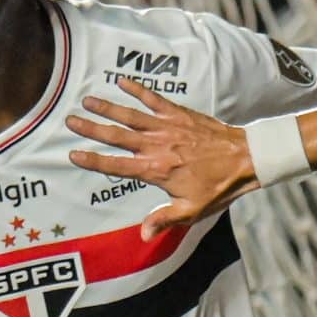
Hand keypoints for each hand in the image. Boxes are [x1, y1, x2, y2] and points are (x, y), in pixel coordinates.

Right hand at [67, 80, 257, 238]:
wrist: (245, 159)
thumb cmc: (219, 187)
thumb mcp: (191, 210)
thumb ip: (164, 219)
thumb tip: (142, 235)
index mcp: (156, 170)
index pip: (117, 166)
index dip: (93, 160)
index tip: (73, 154)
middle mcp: (157, 146)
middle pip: (117, 136)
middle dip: (92, 128)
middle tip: (70, 120)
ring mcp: (167, 128)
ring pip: (131, 115)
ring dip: (108, 107)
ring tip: (87, 99)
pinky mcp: (179, 115)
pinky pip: (155, 100)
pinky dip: (138, 90)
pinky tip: (122, 81)